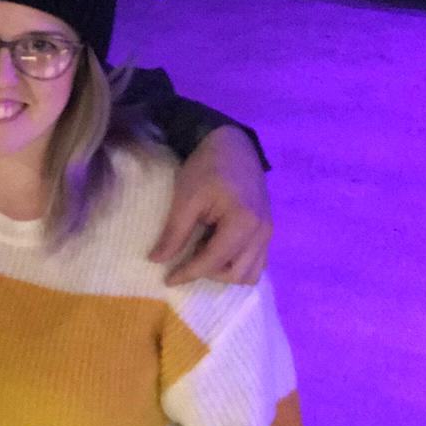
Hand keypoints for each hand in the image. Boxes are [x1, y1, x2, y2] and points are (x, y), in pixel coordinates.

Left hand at [151, 127, 270, 285]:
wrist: (233, 145)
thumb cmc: (206, 167)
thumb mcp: (185, 198)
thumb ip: (174, 233)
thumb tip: (157, 260)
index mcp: (243, 222)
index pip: (214, 261)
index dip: (189, 273)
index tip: (167, 279)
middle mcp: (262, 232)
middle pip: (237, 274)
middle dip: (209, 273)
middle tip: (187, 257)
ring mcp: (268, 232)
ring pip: (251, 273)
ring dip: (225, 271)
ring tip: (203, 251)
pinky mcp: (267, 229)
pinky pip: (257, 260)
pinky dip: (237, 263)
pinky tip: (217, 247)